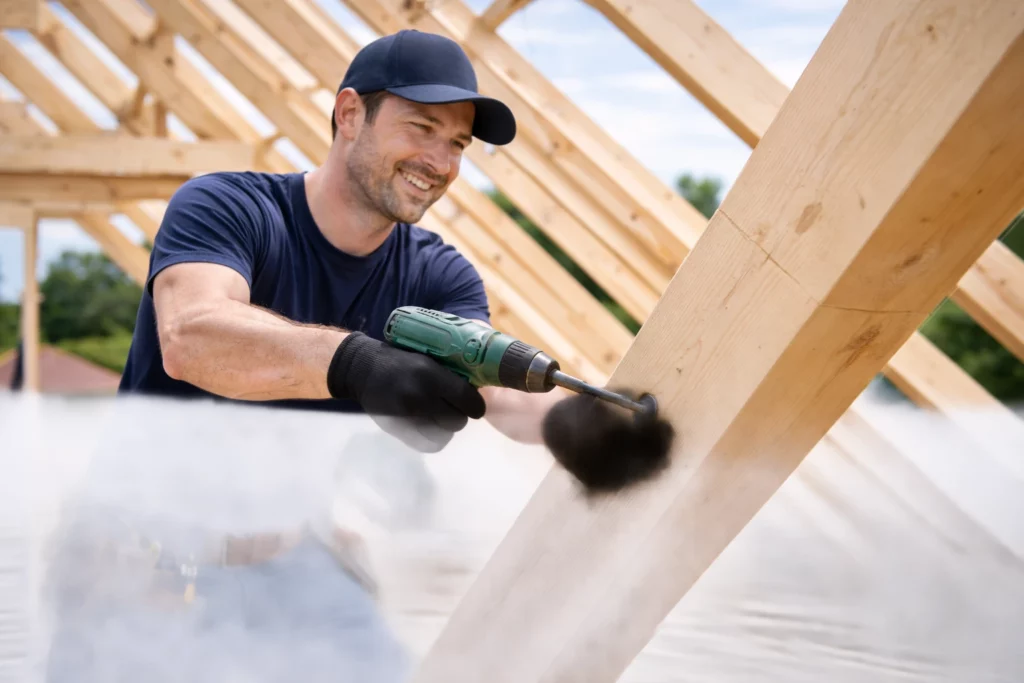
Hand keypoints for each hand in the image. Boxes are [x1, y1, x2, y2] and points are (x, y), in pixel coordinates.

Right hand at [327, 332, 485, 451]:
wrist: (361, 369)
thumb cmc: (397, 358)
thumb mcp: (425, 357)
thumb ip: (447, 374)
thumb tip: (475, 389)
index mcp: (430, 374)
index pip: (467, 399)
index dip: (476, 405)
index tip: (475, 405)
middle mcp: (421, 397)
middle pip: (458, 420)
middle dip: (460, 415)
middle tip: (454, 408)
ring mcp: (407, 416)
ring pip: (444, 434)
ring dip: (446, 428)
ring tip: (440, 417)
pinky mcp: (397, 429)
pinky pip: (427, 444)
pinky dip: (433, 439)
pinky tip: (431, 429)